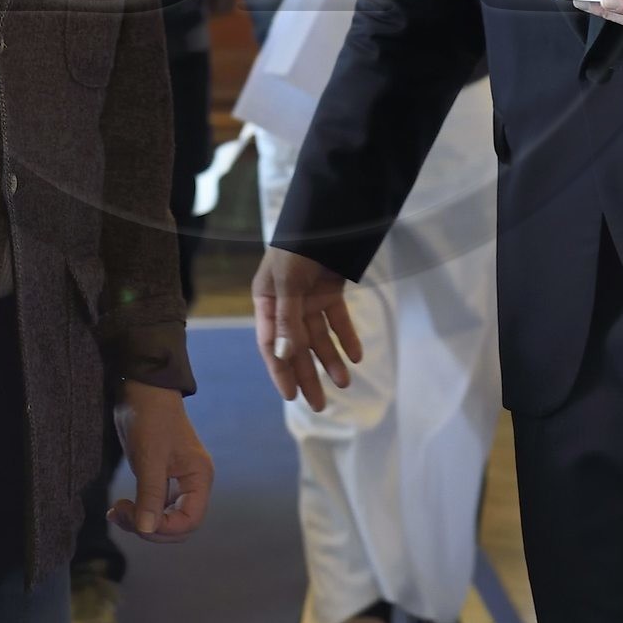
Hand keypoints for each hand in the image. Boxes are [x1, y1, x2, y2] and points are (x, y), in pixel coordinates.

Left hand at [109, 386, 213, 541]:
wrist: (142, 389)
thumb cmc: (151, 418)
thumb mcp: (150, 459)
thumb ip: (150, 495)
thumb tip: (147, 530)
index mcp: (199, 478)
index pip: (190, 521)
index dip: (165, 529)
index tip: (137, 521)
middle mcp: (192, 483)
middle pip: (177, 525)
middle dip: (150, 527)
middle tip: (121, 513)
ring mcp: (177, 481)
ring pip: (164, 518)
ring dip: (141, 521)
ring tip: (116, 511)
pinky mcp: (161, 478)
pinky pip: (154, 506)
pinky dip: (138, 511)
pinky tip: (120, 508)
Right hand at [253, 245, 361, 411]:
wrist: (328, 217)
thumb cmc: (297, 248)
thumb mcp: (288, 284)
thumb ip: (288, 320)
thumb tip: (286, 356)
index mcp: (266, 301)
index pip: (271, 344)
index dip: (280, 371)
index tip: (291, 396)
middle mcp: (286, 304)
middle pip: (296, 347)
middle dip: (308, 375)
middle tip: (319, 405)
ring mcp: (309, 298)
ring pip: (319, 337)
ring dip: (331, 360)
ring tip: (345, 382)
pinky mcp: (329, 291)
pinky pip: (338, 320)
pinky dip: (346, 337)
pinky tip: (356, 356)